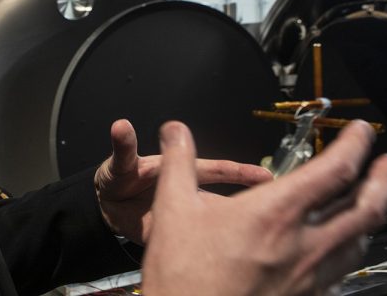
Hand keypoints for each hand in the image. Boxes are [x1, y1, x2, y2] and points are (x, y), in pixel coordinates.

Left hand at [93, 119, 271, 244]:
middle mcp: (189, 195)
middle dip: (251, 205)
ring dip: (233, 231)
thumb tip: (121, 127)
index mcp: (180, 172)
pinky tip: (229, 259)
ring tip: (261, 238)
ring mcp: (185, 218)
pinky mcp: (178, 237)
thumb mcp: (119, 164)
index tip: (266, 176)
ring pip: (216, 226)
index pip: (215, 170)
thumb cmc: (117, 179)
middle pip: (225, 202)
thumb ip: (123, 148)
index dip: (240, 172)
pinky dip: (211, 252)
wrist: (105, 209)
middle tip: (280, 208)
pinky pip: (196, 245)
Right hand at [141, 120, 386, 295]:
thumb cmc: (182, 277)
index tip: (361, 131)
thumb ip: (179, 163)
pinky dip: (349, 251)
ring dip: (370, 216)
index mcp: (276, 214)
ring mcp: (310, 278)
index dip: (356, 145)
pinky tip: (340, 249)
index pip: (335, 170)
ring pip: (359, 243)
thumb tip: (175, 130)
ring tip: (369, 201)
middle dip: (384, 180)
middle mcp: (304, 246)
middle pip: (366, 208)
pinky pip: (342, 272)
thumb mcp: (172, 210)